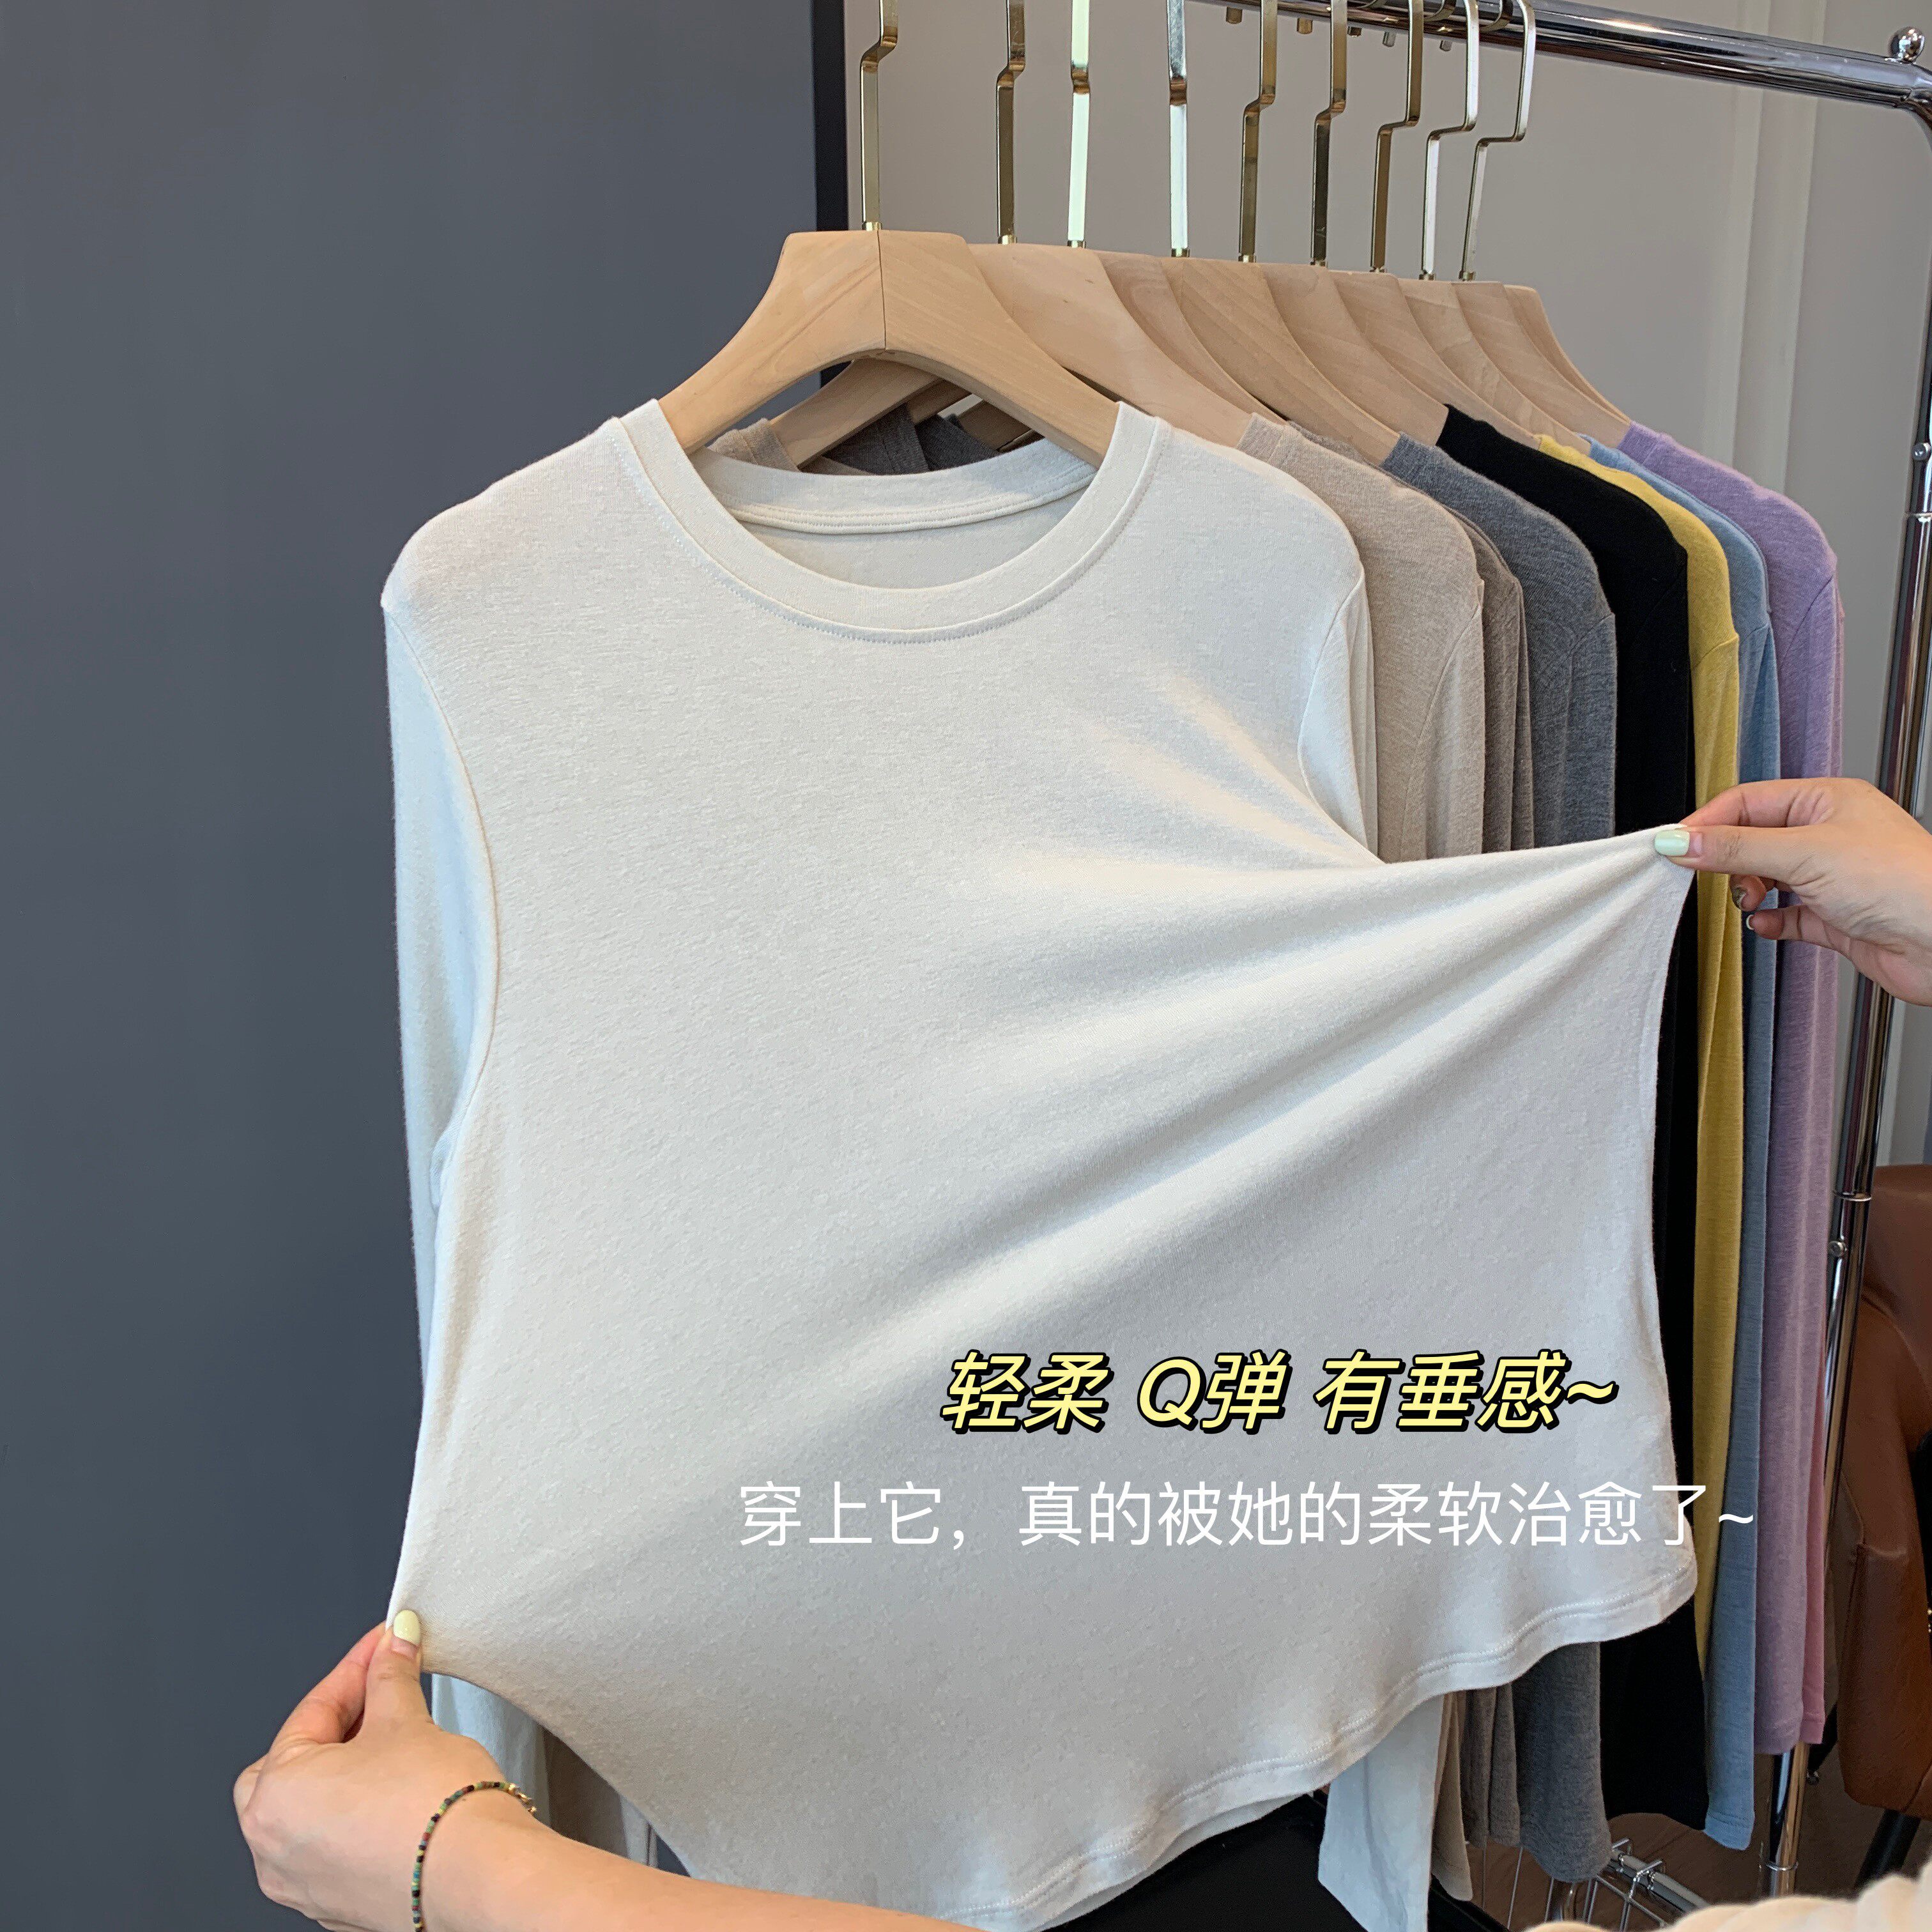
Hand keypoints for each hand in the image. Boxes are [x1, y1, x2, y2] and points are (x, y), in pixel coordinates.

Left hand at [234, 1614, 543, 1931]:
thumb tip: (394, 1644)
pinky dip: (359, 1814)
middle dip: (339, 1723)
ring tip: (395, 1741)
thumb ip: (390, 1674)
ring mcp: (305, 1884)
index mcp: (275, 1798)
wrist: (479, 1875)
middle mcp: (274, 1850)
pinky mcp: (340, 1904)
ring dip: (348, 1770)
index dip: (357, 1667)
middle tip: (381, 1694)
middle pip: (295, 1762)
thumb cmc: (434, 1812)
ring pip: (314, 1809)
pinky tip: (398, 1793)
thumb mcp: (406, 1720)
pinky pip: (336, 1845)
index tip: (383, 1644)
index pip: (313, 1710)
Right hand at [1656, 776, 1931, 1006]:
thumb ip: (1736, 848)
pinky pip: (1788, 915)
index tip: (1675, 845)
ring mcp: (1833, 877)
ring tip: (1749, 902)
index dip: (1708, 823)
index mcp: (1826, 801)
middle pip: (1754, 840)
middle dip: (1728, 861)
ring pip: (1768, 878)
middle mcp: (1830, 835)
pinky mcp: (1838, 917)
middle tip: (1709, 877)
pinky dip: (1771, 921)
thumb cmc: (1903, 881)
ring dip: (1749, 893)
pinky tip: (1767, 924)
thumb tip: (1681, 841)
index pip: (1748, 802)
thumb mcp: (1804, 853)